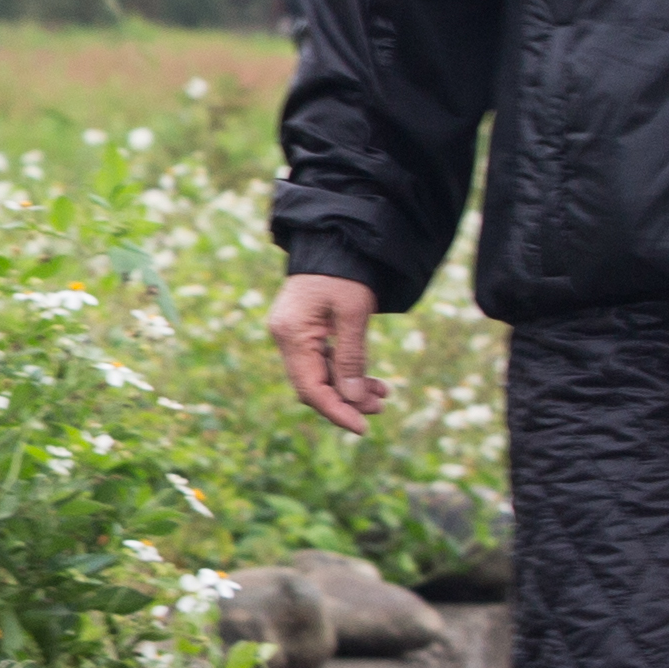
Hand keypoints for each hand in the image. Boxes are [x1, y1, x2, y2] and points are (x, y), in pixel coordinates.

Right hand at [269, 273, 382, 435]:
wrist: (335, 240)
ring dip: (349, 388)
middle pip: (313, 385)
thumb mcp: (354, 313)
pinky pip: (322, 362)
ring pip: (320, 375)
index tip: (362, 427)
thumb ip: (352, 357)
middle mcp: (286, 338)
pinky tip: (371, 381)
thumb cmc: (344, 272)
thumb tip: (353, 398)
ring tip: (383, 395)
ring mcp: (293, 335)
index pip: (310, 387)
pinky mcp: (304, 332)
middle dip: (346, 401)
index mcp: (291, 334)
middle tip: (381, 407)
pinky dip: (345, 373)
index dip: (336, 410)